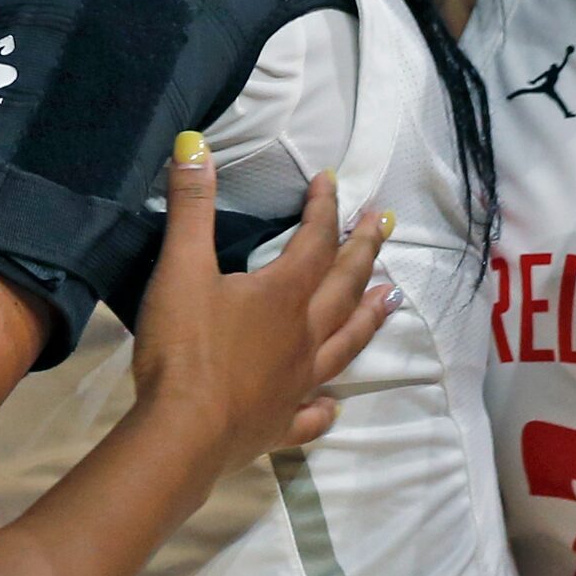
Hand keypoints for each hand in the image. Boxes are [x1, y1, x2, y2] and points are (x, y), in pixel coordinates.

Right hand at [132, 152, 396, 474]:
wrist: (183, 432)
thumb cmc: (185, 347)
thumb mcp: (181, 267)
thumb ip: (191, 206)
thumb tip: (195, 143)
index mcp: (283, 295)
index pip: (314, 241)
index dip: (323, 207)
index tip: (331, 180)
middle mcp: (304, 335)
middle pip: (344, 286)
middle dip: (364, 249)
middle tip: (385, 222)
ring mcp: (299, 382)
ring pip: (346, 344)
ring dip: (370, 317)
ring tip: (394, 298)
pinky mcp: (283, 422)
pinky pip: (314, 412)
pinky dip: (326, 406)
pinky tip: (333, 403)